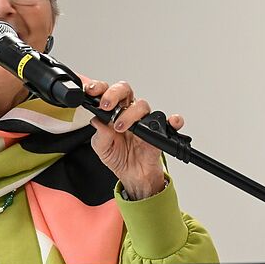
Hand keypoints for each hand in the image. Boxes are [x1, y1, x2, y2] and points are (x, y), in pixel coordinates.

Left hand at [81, 79, 183, 199]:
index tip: (92, 91)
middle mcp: (128, 112)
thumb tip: (97, 121)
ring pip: (142, 105)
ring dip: (130, 114)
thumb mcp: (101, 147)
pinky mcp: (158, 132)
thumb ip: (99, 134)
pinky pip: (169, 122)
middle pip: (125, 91)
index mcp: (112, 113)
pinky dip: (172, 120)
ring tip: (120, 127)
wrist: (133, 174)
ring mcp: (144, 121)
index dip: (99, 88)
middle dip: (114, 93)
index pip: (107, 93)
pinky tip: (169, 122)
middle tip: (106, 105)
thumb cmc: (118, 156)